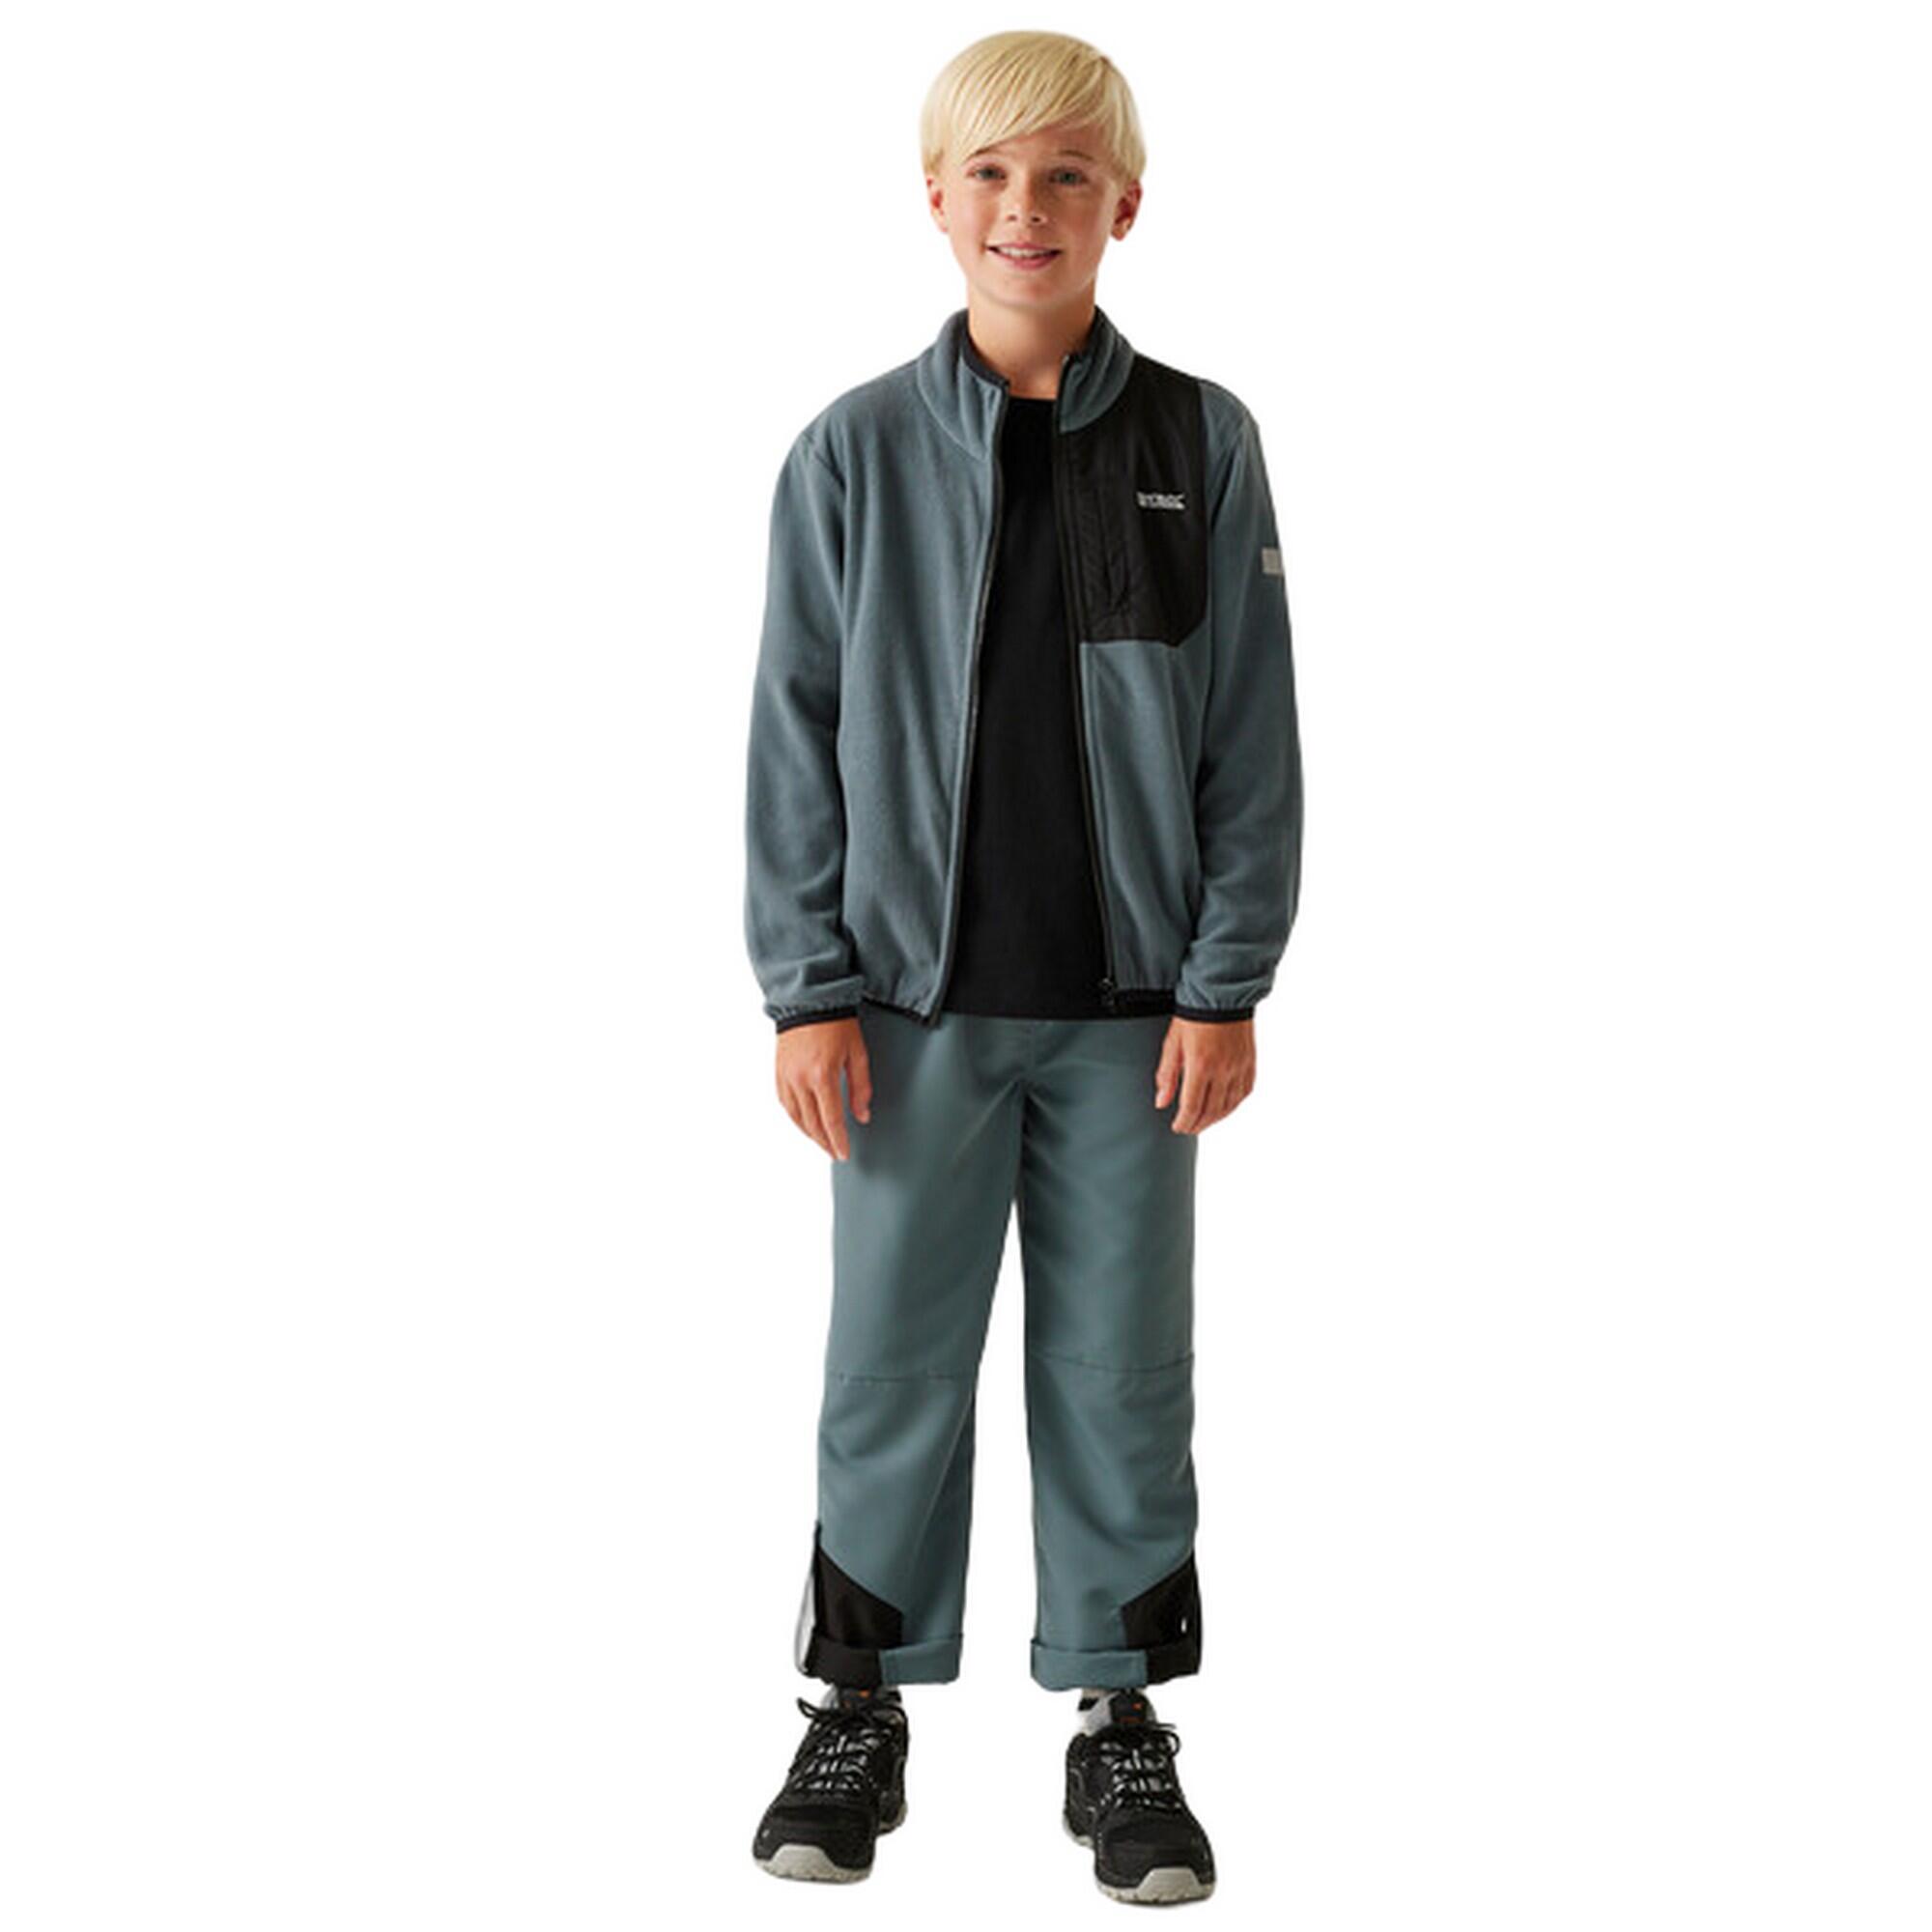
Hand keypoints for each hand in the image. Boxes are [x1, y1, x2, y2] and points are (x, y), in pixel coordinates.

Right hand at [775, 1015, 871, 1159]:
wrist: (809, 999)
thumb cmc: (836, 1021)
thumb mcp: (857, 1053)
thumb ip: (861, 1087)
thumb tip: (862, 1115)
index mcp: (822, 1075)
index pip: (830, 1120)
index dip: (838, 1140)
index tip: (843, 1153)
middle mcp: (800, 1080)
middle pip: (812, 1123)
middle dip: (824, 1142)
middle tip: (834, 1152)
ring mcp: (786, 1077)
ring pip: (796, 1117)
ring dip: (809, 1133)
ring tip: (822, 1141)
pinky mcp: (778, 1072)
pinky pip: (785, 1103)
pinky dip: (795, 1118)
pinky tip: (804, 1122)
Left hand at [1154, 1016, 1255, 1133]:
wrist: (1221, 994)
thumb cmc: (1194, 1015)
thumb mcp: (1172, 1044)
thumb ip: (1167, 1075)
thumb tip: (1161, 1102)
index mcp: (1201, 1065)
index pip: (1192, 1107)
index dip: (1184, 1122)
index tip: (1178, 1127)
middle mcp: (1223, 1070)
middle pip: (1211, 1111)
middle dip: (1198, 1124)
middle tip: (1188, 1128)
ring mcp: (1239, 1068)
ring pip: (1229, 1106)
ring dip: (1215, 1119)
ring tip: (1203, 1121)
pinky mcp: (1249, 1064)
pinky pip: (1244, 1093)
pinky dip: (1232, 1106)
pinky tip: (1223, 1108)